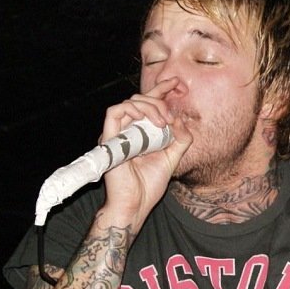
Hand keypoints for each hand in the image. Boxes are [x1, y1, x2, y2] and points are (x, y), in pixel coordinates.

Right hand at [100, 77, 192, 228]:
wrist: (135, 204)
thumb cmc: (149, 185)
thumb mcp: (173, 159)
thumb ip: (180, 139)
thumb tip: (180, 120)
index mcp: (143, 132)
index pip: (150, 104)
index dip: (162, 89)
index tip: (178, 84)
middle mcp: (129, 130)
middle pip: (140, 99)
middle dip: (159, 99)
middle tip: (170, 117)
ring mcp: (118, 133)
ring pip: (129, 102)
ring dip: (149, 106)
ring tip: (162, 121)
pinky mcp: (109, 138)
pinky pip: (114, 112)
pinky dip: (131, 109)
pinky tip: (147, 120)